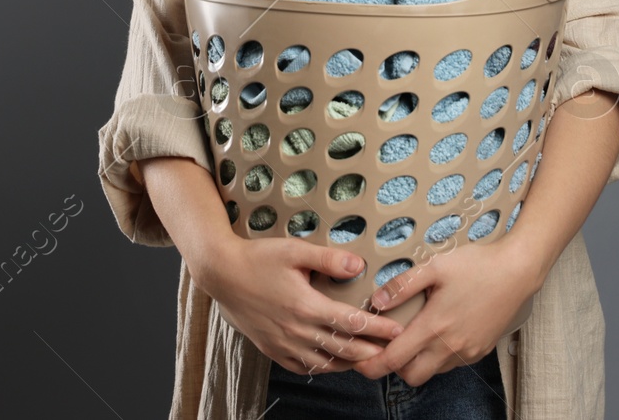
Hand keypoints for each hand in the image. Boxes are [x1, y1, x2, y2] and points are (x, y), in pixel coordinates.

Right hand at [195, 236, 407, 375]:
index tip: (398, 331)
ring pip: (324, 363)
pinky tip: (332, 363)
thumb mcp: (295, 250)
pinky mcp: (271, 349)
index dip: (378, 329)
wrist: (221, 274)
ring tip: (369, 360)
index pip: (351, 323)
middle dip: (371, 351)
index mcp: (306, 306)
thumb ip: (329, 259)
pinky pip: (302, 368)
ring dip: (349, 363)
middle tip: (393, 352)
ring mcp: (283, 343)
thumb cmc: (258, 258)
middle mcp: (296, 330)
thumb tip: (360, 266)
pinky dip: (322, 368)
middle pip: (343, 348)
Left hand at [348, 236, 541, 385]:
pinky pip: (451, 364)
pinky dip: (438, 356)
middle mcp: (450, 346)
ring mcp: (467, 352)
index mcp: (434, 326)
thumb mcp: (435, 266)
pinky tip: (438, 332)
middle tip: (388, 344)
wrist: (518, 272)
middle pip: (411, 376)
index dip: (372, 364)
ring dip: (418, 361)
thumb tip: (376, 300)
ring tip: (413, 335)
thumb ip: (403, 285)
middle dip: (395, 367)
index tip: (360, 359)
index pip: (394, 360)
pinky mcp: (480, 351)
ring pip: (432, 372)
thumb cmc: (477, 265)